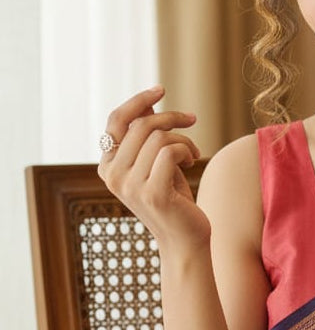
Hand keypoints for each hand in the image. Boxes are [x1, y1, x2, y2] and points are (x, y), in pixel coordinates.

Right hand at [98, 86, 207, 248]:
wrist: (185, 240)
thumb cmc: (174, 200)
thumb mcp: (156, 162)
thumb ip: (147, 138)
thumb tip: (147, 105)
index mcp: (107, 166)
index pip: (116, 120)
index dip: (138, 101)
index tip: (160, 89)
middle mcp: (112, 175)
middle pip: (142, 125)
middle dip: (171, 118)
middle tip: (191, 121)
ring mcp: (129, 186)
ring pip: (159, 137)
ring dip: (183, 140)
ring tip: (192, 153)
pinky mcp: (151, 193)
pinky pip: (170, 152)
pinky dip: (186, 151)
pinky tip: (192, 162)